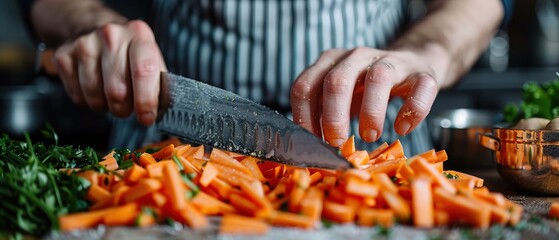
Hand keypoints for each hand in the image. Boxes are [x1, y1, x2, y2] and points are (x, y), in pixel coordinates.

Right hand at [53, 20, 166, 125]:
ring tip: (112, 96)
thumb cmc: (128, 51)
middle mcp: (111, 35)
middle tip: (129, 107)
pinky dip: (88, 102)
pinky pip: (77, 96)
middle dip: (125, 109)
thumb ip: (160, 85)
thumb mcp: (152, 59)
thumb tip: (161, 111)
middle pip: (117, 90)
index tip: (147, 117)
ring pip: (95, 96)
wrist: (94, 29)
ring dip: (106, 106)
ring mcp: (84, 44)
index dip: (146, 101)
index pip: (144, 71)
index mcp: (139, 34)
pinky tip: (96, 90)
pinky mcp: (64, 56)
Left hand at [291, 47, 439, 146]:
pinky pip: (420, 88)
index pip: (306, 86)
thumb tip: (312, 149)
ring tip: (370, 136)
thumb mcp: (340, 98)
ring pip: (378, 78)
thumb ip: (324, 115)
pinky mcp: (421, 72)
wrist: (413, 64)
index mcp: (330, 62)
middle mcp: (356, 56)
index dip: (305, 117)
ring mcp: (390, 61)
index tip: (312, 143)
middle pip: (337, 81)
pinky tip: (402, 129)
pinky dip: (412, 111)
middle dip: (333, 116)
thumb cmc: (367, 88)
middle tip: (337, 143)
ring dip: (371, 112)